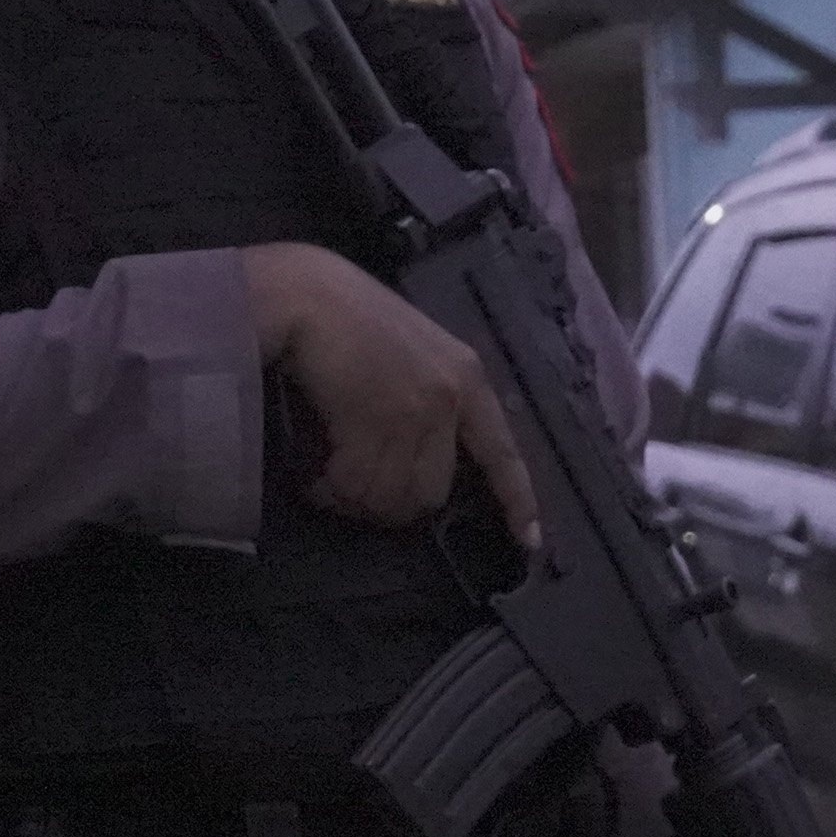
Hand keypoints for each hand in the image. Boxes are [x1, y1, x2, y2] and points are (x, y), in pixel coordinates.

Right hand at [238, 242, 539, 545]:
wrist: (306, 295)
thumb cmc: (346, 318)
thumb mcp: (411, 353)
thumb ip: (427, 400)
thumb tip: (411, 469)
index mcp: (467, 377)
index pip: (502, 450)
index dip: (515, 499)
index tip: (529, 541)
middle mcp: (450, 397)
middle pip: (431, 494)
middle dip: (388, 503)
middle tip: (351, 488)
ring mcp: (417, 409)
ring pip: (392, 496)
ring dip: (353, 498)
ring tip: (327, 477)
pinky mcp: (380, 419)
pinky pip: (357, 486)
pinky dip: (330, 489)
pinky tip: (314, 474)